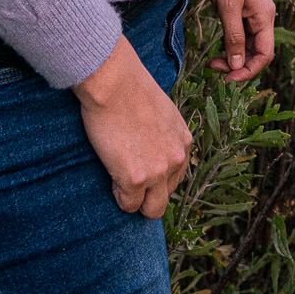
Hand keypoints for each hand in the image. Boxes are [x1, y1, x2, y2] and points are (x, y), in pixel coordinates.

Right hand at [74, 39, 193, 217]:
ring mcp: (158, 172)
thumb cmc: (130, 90)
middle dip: (148, 197)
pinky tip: (110, 174)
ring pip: (151, 210)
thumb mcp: (161, 112)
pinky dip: (117, 195)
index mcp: (183, 142)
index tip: (139, 168)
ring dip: (134, 201)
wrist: (115, 83)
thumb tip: (152, 148)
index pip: (175, 178)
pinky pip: (127, 204)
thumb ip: (164, 135)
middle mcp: (176, 159)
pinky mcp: (136, 180)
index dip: (155, 178)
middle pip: (166, 200)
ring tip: (118, 180)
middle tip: (129, 182)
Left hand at [204, 0, 276, 82]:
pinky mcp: (241, 8)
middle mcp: (262, 16)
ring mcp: (252, 12)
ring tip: (212, 62)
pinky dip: (230, 44)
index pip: (265, 54)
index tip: (228, 79)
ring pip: (247, 44)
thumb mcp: (228, 7)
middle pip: (256, 51)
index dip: (249, 70)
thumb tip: (237, 65)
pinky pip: (240, 33)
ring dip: (232, 56)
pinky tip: (217, 48)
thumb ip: (233, 37)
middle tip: (214, 69)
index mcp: (265, 16)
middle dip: (238, 64)